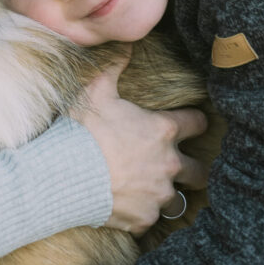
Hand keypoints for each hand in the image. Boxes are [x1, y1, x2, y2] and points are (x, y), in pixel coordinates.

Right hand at [72, 56, 208, 233]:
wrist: (63, 174)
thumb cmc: (82, 130)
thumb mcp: (95, 91)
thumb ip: (113, 67)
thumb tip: (125, 44)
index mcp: (163, 131)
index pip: (197, 123)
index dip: (195, 121)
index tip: (190, 122)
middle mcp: (169, 164)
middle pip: (200, 171)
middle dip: (194, 168)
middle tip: (179, 165)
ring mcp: (157, 195)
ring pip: (176, 200)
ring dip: (165, 193)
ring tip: (150, 190)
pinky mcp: (143, 219)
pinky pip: (149, 219)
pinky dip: (140, 213)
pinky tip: (125, 206)